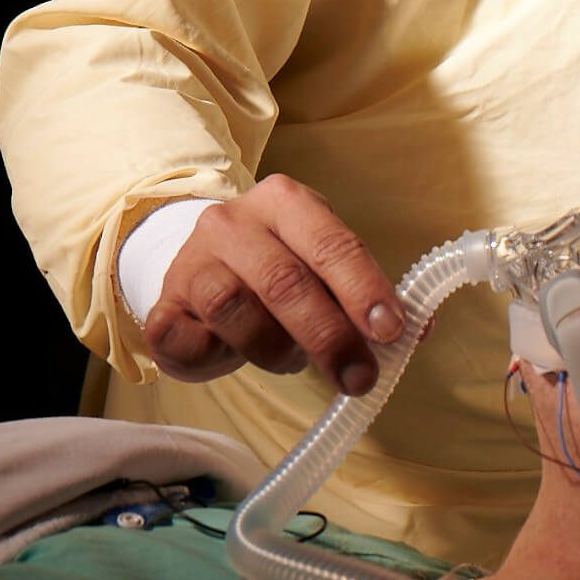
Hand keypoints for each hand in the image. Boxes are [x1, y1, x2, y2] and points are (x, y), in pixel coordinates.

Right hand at [142, 174, 404, 394]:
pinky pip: (183, 338)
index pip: (332, 244)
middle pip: (285, 281)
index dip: (364, 289)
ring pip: (233, 309)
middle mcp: (234, 222)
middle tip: (359, 378)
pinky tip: (229, 355)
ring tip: (291, 360)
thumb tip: (418, 330)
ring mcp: (192, 261)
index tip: (391, 331)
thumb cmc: (277, 268)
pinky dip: (212, 357)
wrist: (202, 265)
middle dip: (329, 336)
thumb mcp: (324, 267)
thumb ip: (366, 295)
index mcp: (286, 202)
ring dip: (274, 348)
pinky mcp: (162, 304)